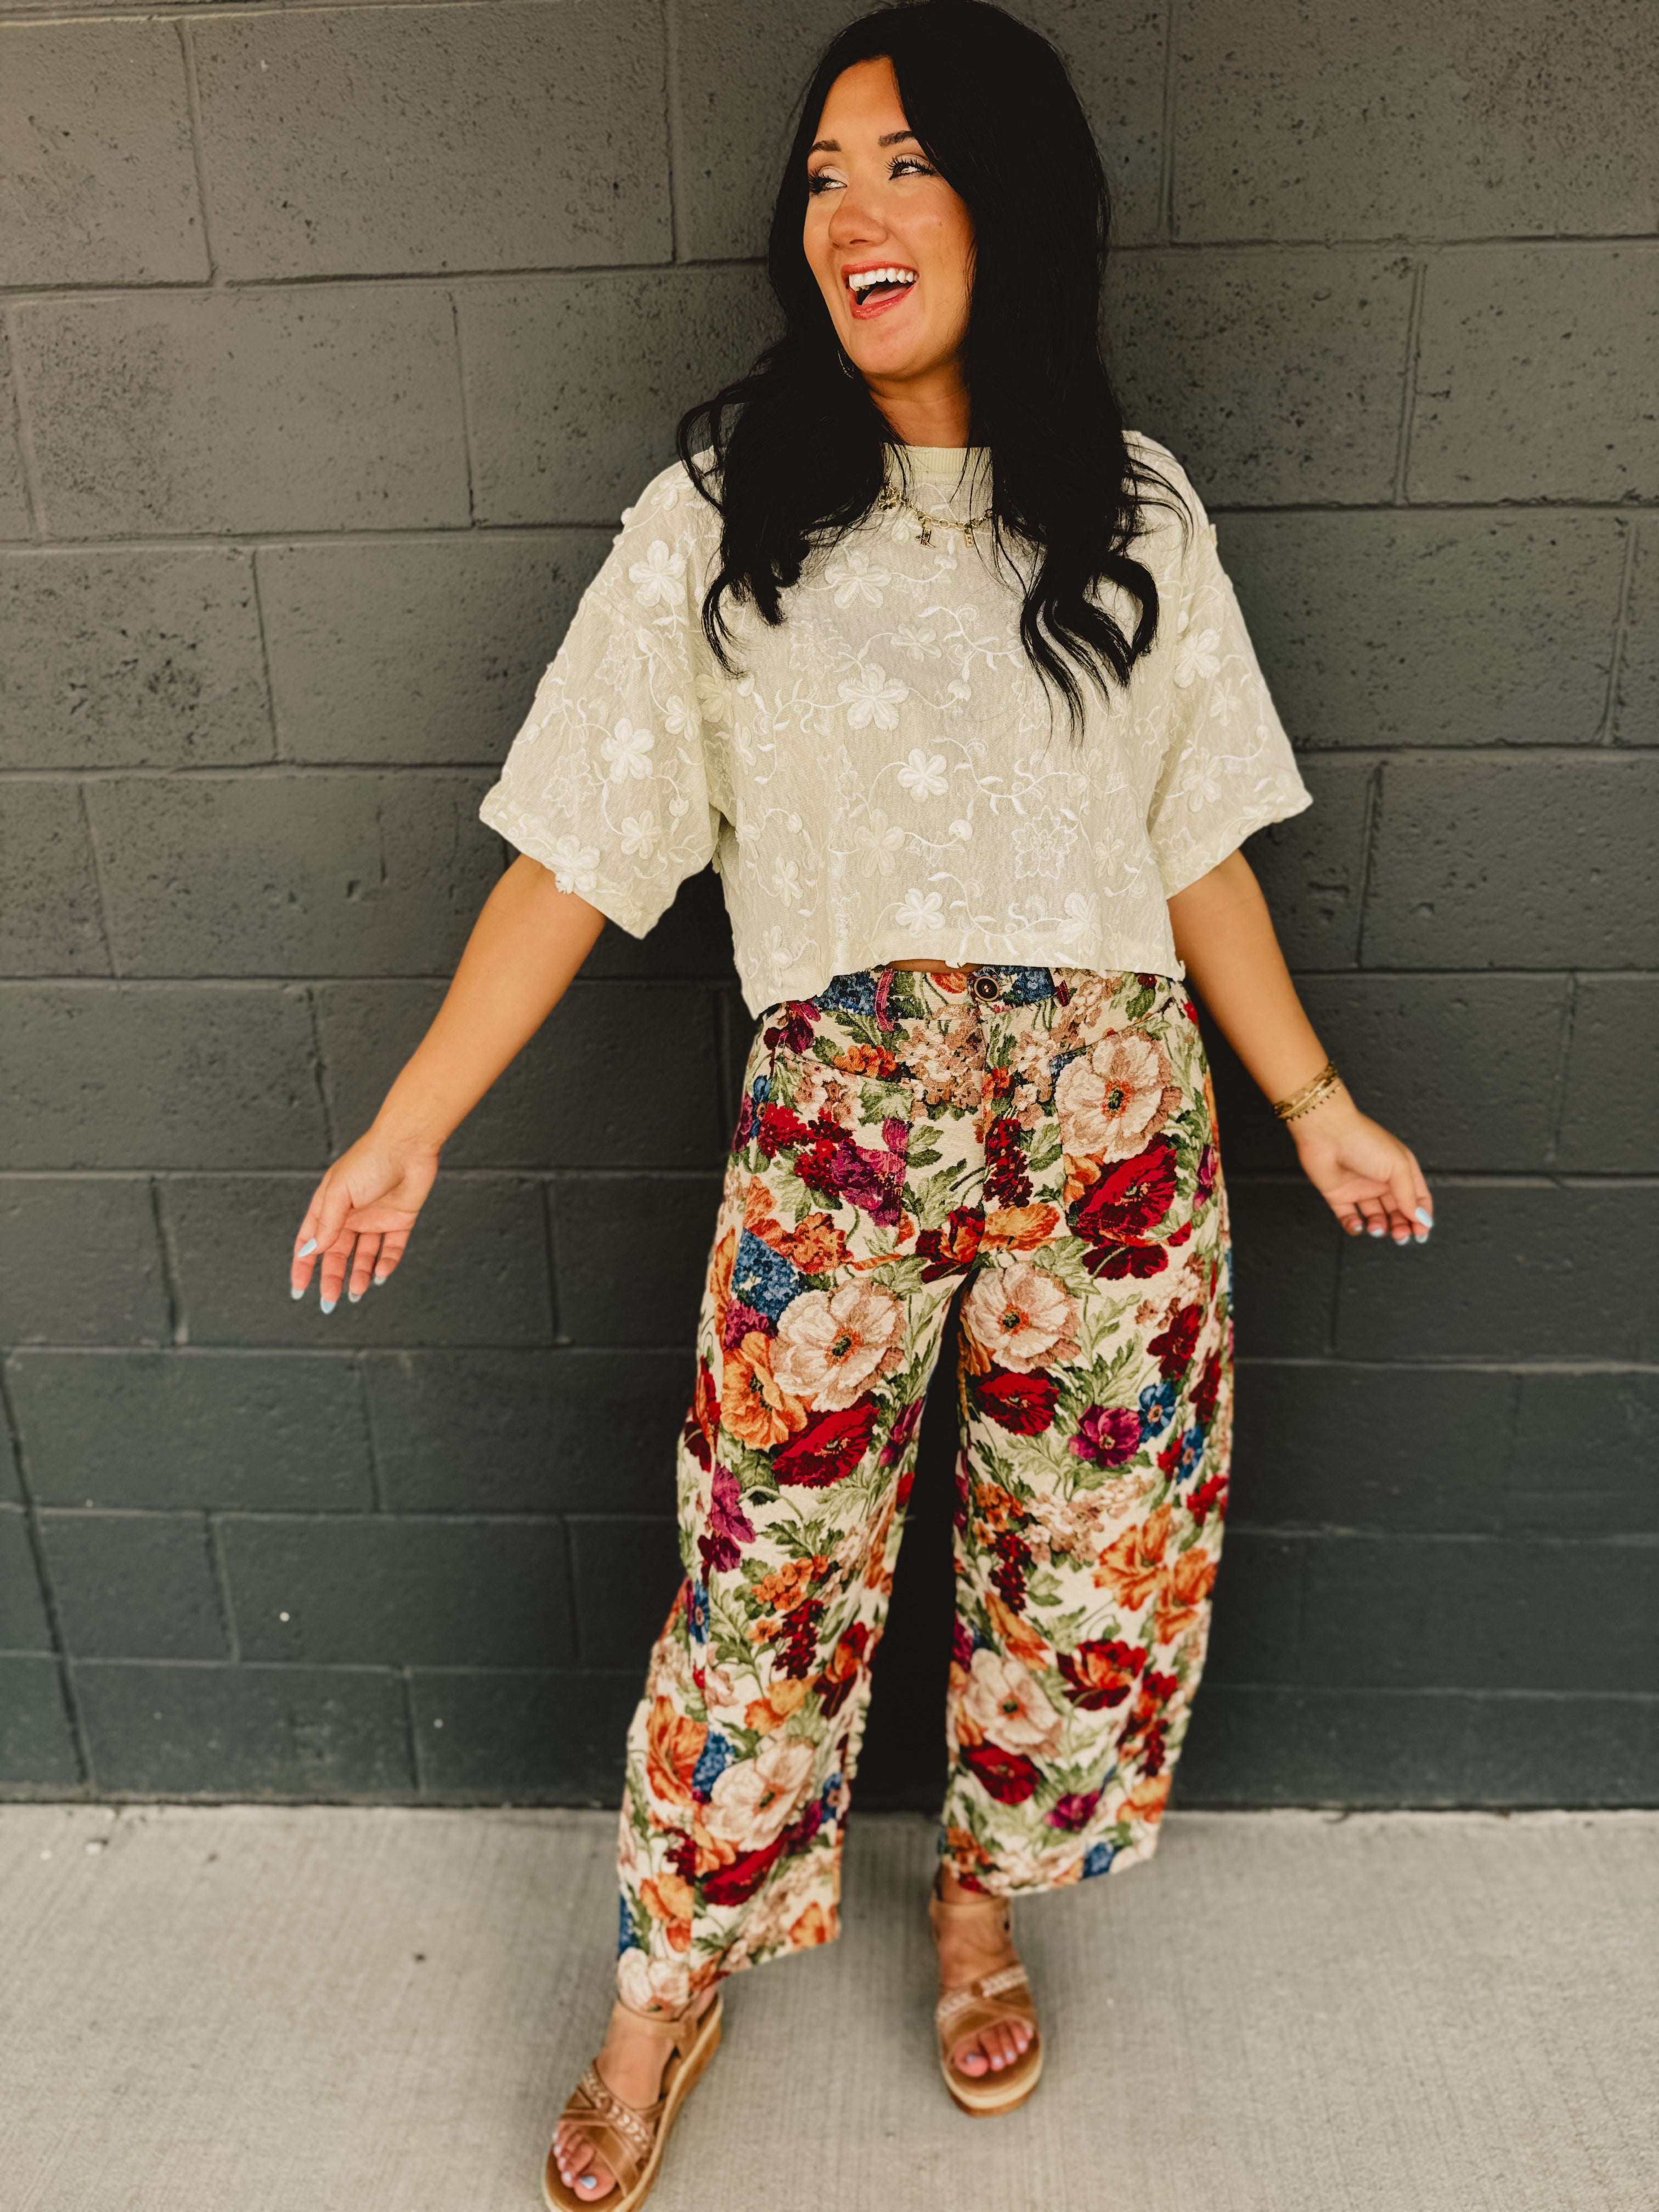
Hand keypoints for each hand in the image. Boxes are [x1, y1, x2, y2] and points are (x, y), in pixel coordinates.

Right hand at [289, 1126, 440, 1309]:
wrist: (408, 1145)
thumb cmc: (369, 1159)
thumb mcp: (339, 1193)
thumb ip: (327, 1224)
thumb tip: (312, 1250)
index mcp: (329, 1206)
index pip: (310, 1241)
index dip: (303, 1265)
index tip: (299, 1289)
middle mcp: (351, 1215)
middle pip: (337, 1254)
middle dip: (332, 1277)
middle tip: (330, 1300)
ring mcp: (375, 1219)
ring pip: (364, 1255)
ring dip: (359, 1274)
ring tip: (357, 1292)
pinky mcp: (399, 1220)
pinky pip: (391, 1249)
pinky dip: (385, 1263)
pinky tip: (380, 1275)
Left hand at [1289, 1092, 1432, 1243]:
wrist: (1327, 1132)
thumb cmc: (1365, 1142)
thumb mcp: (1398, 1167)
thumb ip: (1409, 1195)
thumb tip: (1421, 1218)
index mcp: (1401, 1171)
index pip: (1418, 1199)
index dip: (1422, 1217)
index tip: (1421, 1233)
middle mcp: (1381, 1181)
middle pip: (1398, 1212)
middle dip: (1402, 1227)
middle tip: (1401, 1237)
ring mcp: (1360, 1189)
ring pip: (1376, 1217)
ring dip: (1380, 1228)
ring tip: (1378, 1228)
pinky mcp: (1338, 1195)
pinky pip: (1348, 1218)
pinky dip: (1354, 1227)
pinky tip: (1358, 1226)